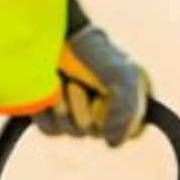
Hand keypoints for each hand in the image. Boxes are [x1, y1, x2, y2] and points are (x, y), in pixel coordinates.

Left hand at [35, 24, 149, 146]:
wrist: (53, 36)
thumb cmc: (92, 53)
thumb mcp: (123, 75)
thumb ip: (128, 110)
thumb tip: (112, 142)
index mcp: (127, 103)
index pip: (131, 132)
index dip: (119, 118)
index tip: (106, 95)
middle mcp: (103, 113)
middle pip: (98, 133)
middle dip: (86, 107)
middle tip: (77, 83)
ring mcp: (76, 115)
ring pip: (74, 131)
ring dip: (67, 106)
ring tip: (64, 81)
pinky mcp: (51, 116)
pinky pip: (52, 130)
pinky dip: (49, 111)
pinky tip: (51, 89)